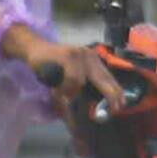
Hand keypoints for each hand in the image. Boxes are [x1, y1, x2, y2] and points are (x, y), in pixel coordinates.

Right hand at [2, 26, 122, 109]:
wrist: (35, 48)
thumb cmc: (53, 64)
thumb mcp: (71, 73)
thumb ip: (83, 85)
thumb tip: (91, 107)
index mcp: (93, 60)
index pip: (109, 77)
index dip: (116, 91)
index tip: (121, 104)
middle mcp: (90, 56)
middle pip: (104, 79)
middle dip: (110, 95)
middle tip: (113, 109)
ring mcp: (79, 54)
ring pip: (81, 82)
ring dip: (70, 92)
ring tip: (60, 93)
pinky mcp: (68, 55)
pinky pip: (71, 79)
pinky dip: (64, 87)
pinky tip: (57, 88)